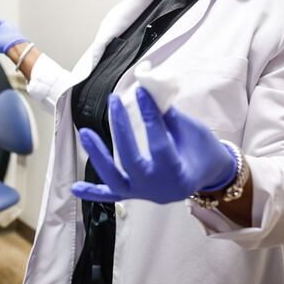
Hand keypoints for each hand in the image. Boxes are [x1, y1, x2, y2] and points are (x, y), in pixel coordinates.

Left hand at [71, 87, 236, 203]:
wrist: (210, 176)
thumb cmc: (202, 150)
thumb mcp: (191, 131)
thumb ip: (166, 114)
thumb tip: (145, 88)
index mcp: (178, 173)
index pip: (159, 143)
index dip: (149, 116)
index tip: (140, 92)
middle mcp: (158, 189)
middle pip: (132, 160)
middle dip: (121, 130)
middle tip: (115, 100)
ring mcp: (143, 194)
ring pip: (115, 179)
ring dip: (98, 156)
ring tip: (84, 133)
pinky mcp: (133, 195)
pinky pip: (111, 195)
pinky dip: (92, 192)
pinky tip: (74, 187)